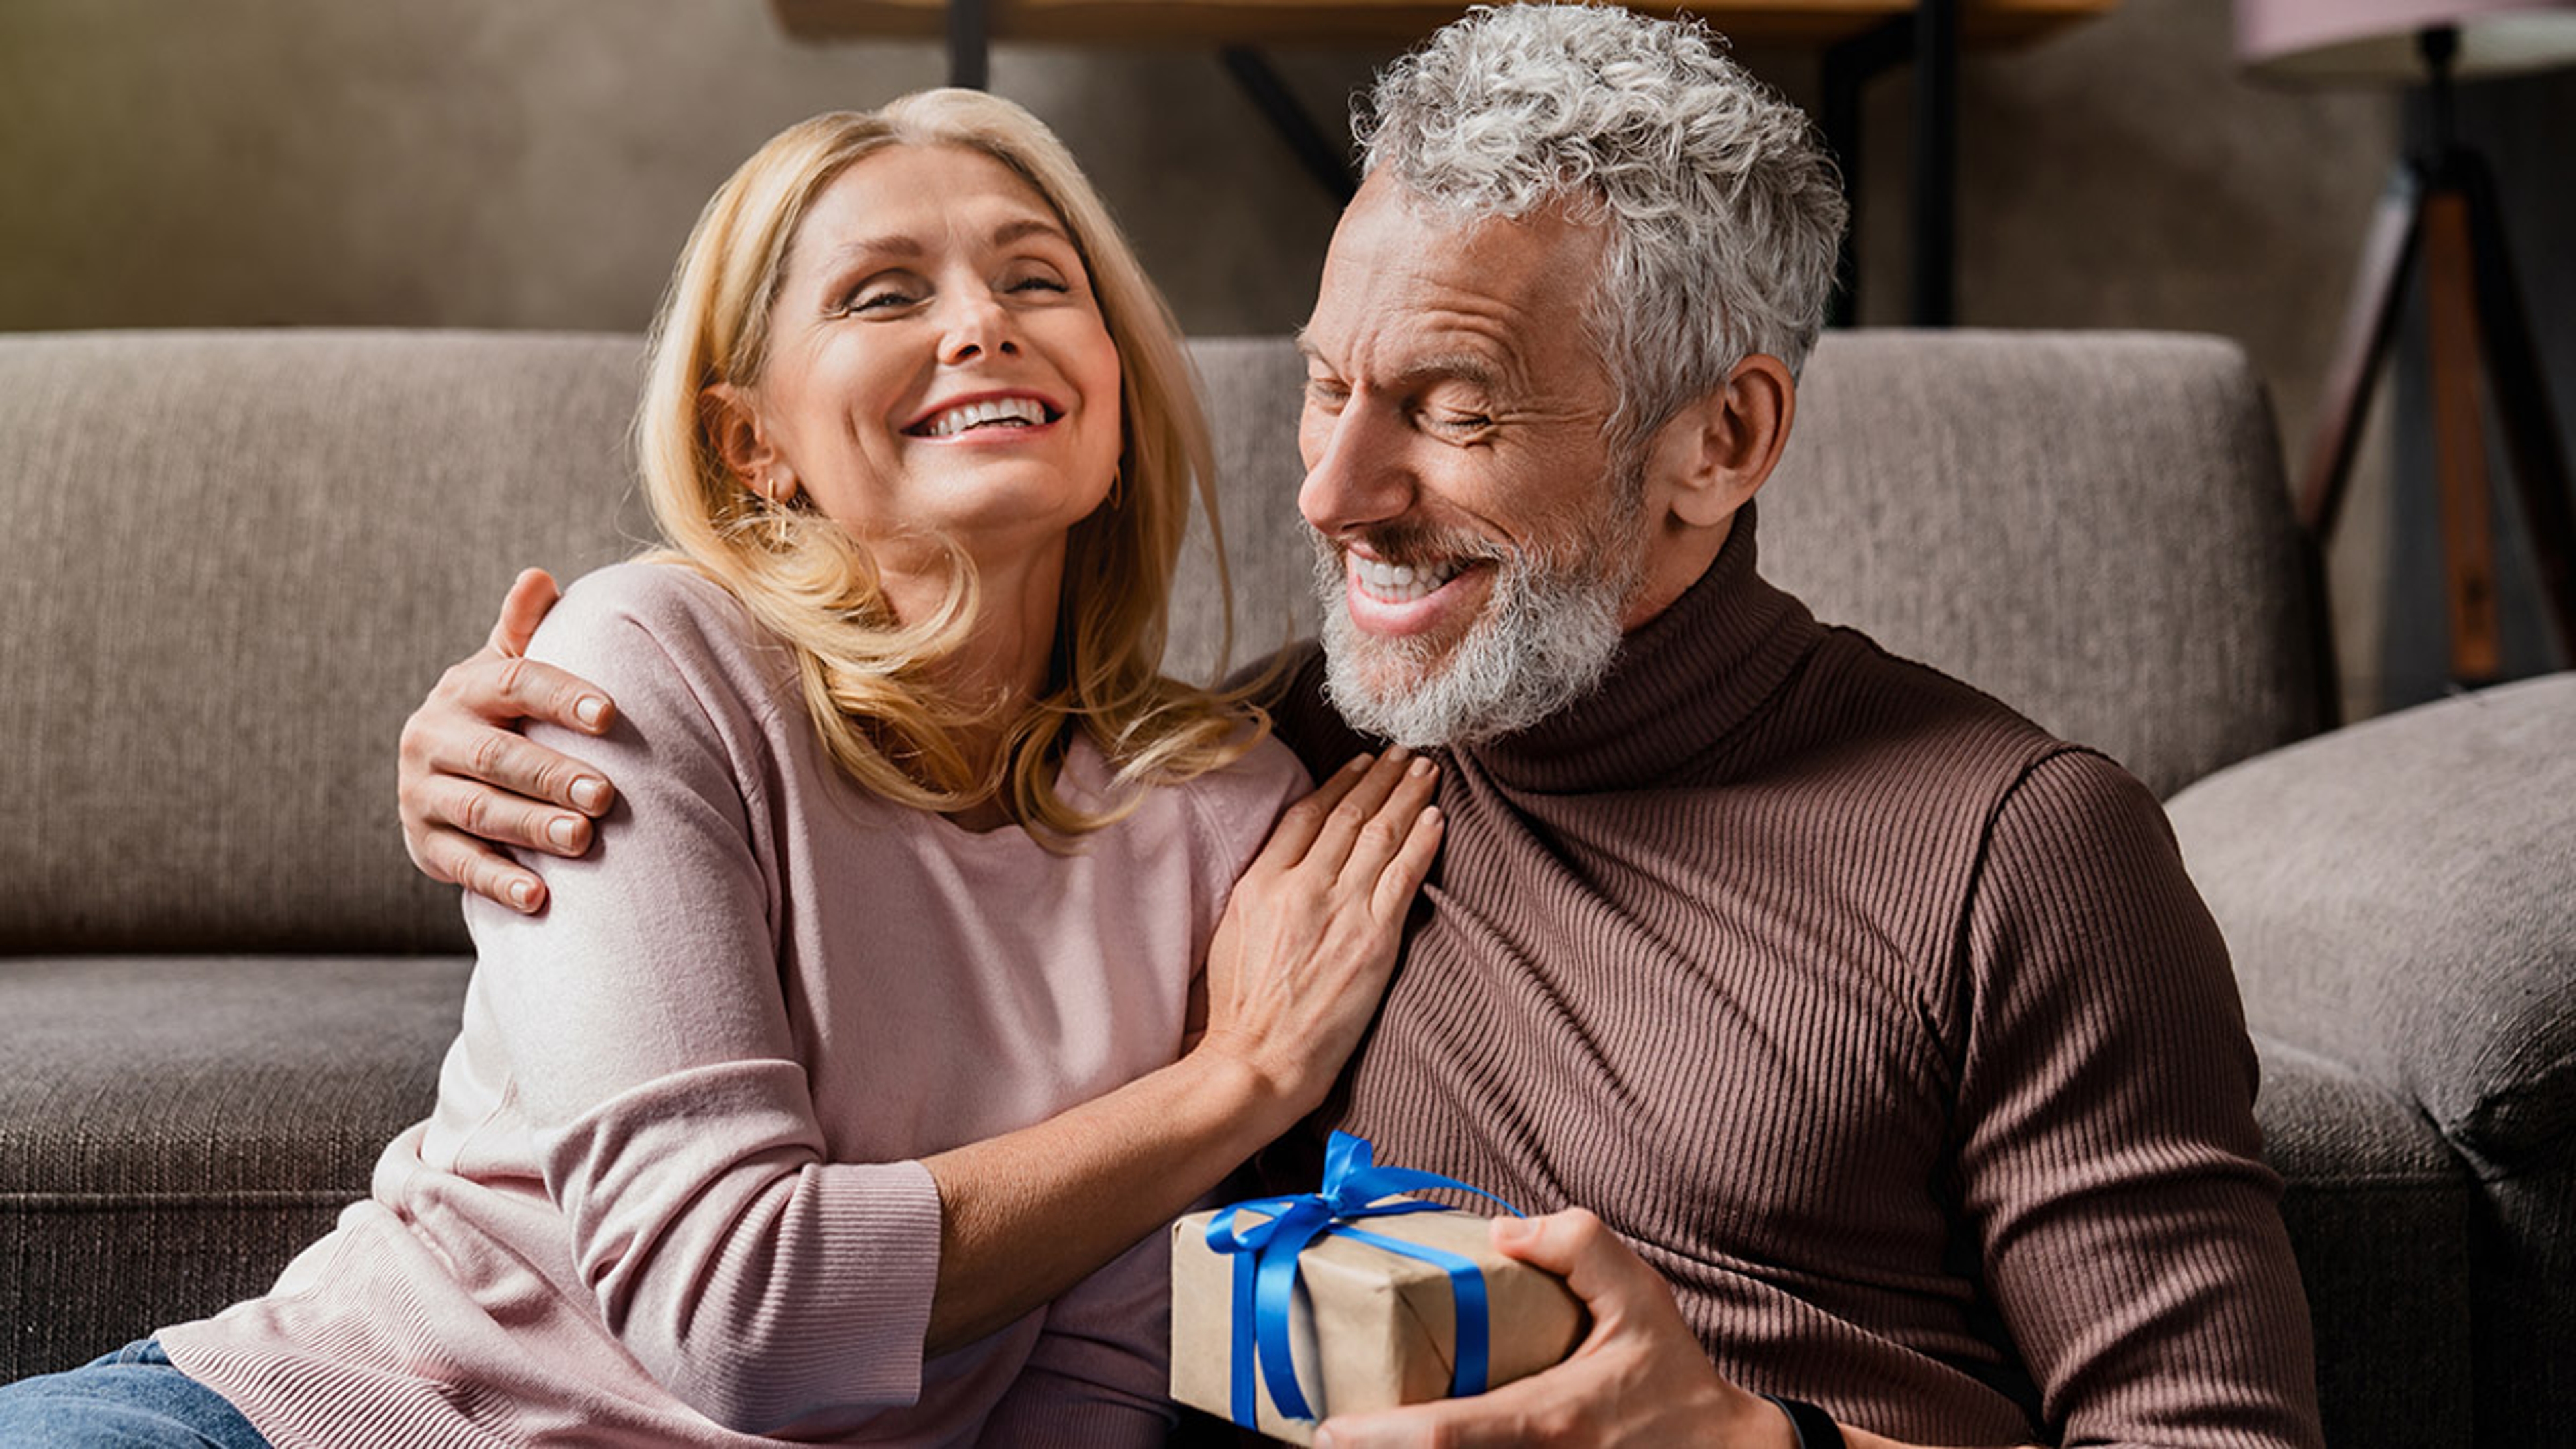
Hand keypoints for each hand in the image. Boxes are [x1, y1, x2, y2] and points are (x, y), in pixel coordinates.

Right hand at [397, 567, 618, 913]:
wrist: (447, 775)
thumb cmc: (501, 716)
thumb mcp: (505, 671)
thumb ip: (524, 631)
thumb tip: (539, 577)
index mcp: (463, 690)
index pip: (513, 684)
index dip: (560, 696)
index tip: (610, 715)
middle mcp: (433, 737)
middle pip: (497, 756)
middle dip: (552, 774)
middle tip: (606, 793)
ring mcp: (423, 793)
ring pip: (481, 810)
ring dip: (533, 826)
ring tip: (583, 839)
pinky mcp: (424, 844)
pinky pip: (463, 864)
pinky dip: (501, 881)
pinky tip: (541, 897)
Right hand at [1196, 748, 1442, 1119]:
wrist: (1258, 1060)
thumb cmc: (1240, 1008)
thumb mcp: (1232, 931)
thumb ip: (1262, 887)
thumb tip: (1289, 859)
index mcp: (1261, 882)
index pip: (1307, 814)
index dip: (1340, 782)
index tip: (1361, 762)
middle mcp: (1303, 886)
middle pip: (1350, 814)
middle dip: (1382, 777)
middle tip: (1405, 751)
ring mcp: (1341, 910)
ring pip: (1382, 835)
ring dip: (1408, 797)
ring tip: (1426, 771)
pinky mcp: (1374, 939)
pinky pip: (1404, 877)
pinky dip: (1422, 842)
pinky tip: (1436, 818)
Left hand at [1314, 1210, 1796, 1448]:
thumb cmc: (1673, 1374)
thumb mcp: (1641, 1295)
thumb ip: (1579, 1245)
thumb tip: (1501, 1228)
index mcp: (1551, 1417)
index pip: (1451, 1433)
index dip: (1383, 1436)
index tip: (1329, 1431)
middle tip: (1322, 1431)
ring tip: (1356, 1437)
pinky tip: (1404, 1442)